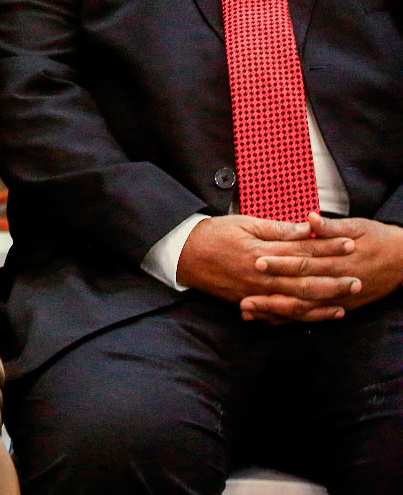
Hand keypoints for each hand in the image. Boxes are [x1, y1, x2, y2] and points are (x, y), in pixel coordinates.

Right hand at [176, 215, 359, 323]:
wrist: (184, 254)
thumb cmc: (214, 234)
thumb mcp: (245, 223)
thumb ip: (277, 229)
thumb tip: (306, 229)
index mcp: (261, 252)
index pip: (303, 250)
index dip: (328, 247)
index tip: (349, 244)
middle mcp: (261, 276)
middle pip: (305, 281)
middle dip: (333, 280)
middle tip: (356, 279)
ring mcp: (255, 293)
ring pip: (296, 302)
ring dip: (322, 303)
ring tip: (344, 300)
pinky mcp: (249, 303)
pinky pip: (279, 314)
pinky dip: (300, 316)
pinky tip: (316, 314)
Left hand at [243, 213, 402, 320]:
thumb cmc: (378, 238)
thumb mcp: (357, 227)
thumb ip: (330, 227)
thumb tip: (310, 219)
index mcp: (337, 259)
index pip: (303, 262)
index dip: (280, 263)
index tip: (256, 261)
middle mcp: (337, 282)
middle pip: (299, 290)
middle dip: (271, 295)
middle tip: (244, 298)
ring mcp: (339, 298)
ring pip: (304, 309)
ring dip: (276, 312)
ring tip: (250, 312)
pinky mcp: (342, 307)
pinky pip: (313, 316)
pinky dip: (292, 319)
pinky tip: (271, 321)